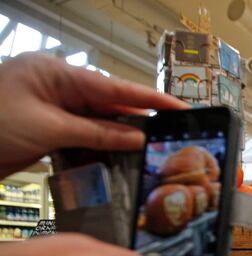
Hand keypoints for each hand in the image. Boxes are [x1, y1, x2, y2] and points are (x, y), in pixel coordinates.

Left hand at [0, 53, 187, 176]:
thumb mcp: (48, 129)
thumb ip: (96, 132)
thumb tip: (136, 138)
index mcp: (56, 74)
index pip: (114, 87)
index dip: (150, 99)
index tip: (181, 108)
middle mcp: (56, 88)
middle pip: (109, 105)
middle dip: (140, 120)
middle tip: (175, 134)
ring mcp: (50, 109)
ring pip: (97, 123)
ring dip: (121, 138)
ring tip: (154, 150)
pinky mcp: (45, 131)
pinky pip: (82, 137)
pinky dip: (100, 148)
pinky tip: (121, 159)